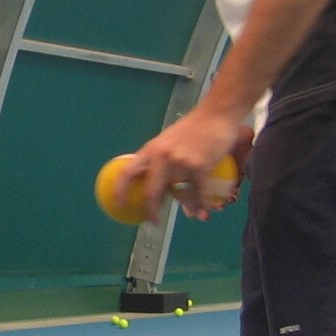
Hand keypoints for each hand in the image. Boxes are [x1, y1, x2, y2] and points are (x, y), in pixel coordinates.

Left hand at [119, 108, 244, 222]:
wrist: (216, 114)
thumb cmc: (195, 128)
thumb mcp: (169, 140)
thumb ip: (160, 159)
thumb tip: (154, 183)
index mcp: (151, 149)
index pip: (128, 172)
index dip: (120, 190)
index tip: (118, 205)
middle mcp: (162, 156)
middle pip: (151, 192)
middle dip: (151, 211)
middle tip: (153, 222)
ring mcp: (181, 161)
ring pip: (180, 195)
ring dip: (188, 206)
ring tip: (195, 212)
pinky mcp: (199, 166)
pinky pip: (199, 194)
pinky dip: (202, 205)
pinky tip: (205, 211)